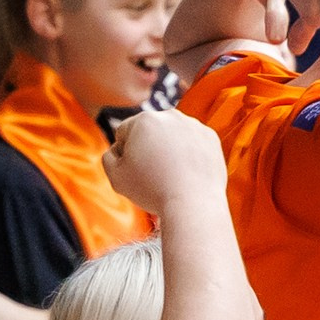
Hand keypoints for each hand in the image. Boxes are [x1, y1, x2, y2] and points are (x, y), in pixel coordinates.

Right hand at [101, 108, 228, 214]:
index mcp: (144, 119)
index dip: (125, 155)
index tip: (135, 172)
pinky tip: (186, 173)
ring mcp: (193, 125)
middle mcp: (170, 115)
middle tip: (153, 174)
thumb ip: (108, 157)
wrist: (193, 204)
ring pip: (171, 136)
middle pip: (149, 131)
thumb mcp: (115, 176)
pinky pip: (192, 143)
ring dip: (168, 150)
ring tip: (171, 175)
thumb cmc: (152, 191)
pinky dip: (188, 154)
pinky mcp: (211, 137)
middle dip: (148, 148)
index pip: (125, 133)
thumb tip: (116, 149)